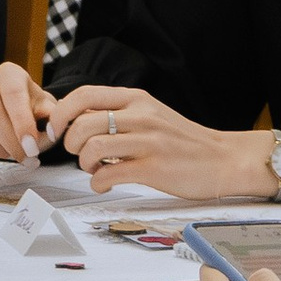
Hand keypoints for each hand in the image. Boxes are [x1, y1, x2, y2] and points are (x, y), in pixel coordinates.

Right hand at [0, 63, 44, 162]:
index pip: (13, 94)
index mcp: (9, 73)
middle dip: (8, 142)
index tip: (31, 148)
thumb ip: (52, 118)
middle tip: (22, 157)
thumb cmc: (29, 111)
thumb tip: (53, 129)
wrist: (9, 111)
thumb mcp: (46, 110)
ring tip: (7, 154)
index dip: (22, 123)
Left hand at [34, 85, 278, 199]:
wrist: (223, 159)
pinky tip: (105, 184)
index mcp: (136, 99)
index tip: (57, 130)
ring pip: (92, 149)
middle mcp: (141, 116)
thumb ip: (117, 113)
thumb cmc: (181, 140)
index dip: (61, 113)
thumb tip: (76, 118)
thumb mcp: (150, 114)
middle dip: (70, 144)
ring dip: (83, 165)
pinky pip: (109, 175)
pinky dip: (98, 183)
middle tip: (78, 155)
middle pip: (82, 125)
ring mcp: (149, 142)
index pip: (84, 95)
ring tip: (94, 169)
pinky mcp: (155, 169)